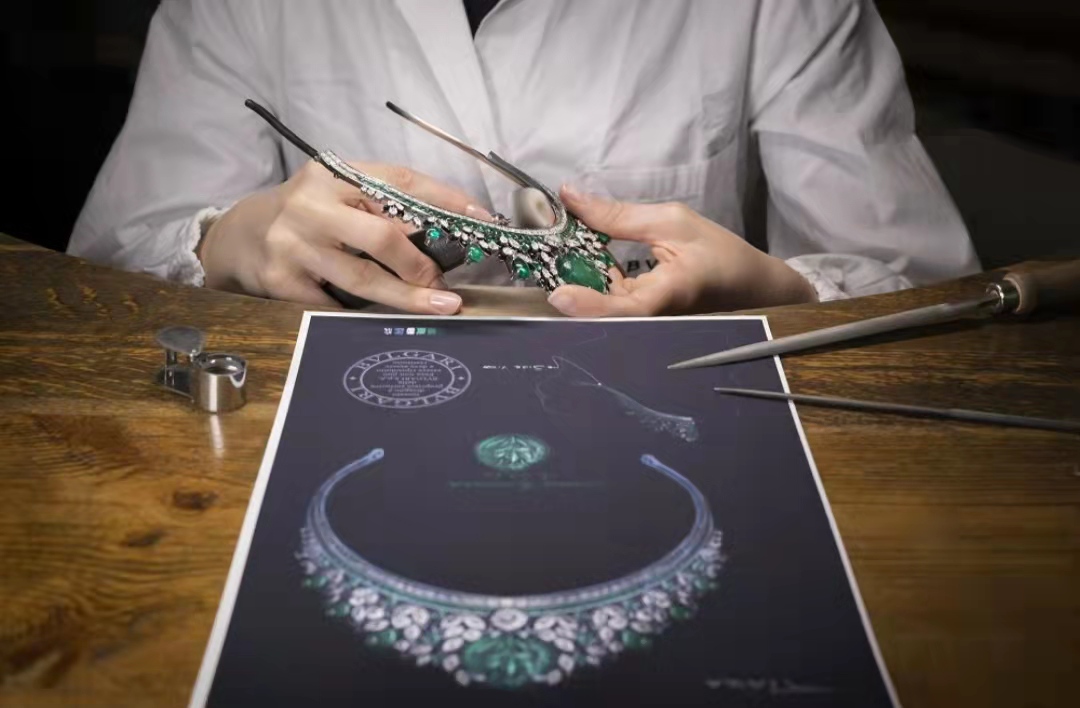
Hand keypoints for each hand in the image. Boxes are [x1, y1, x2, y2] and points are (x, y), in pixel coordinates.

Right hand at [198, 161, 489, 312]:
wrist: (238, 236)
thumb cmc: (306, 215)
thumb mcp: (337, 193)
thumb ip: (380, 204)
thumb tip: (448, 231)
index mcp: (333, 174)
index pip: (400, 181)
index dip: (445, 199)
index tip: (481, 219)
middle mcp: (312, 205)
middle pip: (380, 236)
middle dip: (420, 262)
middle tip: (445, 281)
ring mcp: (294, 245)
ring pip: (362, 278)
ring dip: (406, 297)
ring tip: (440, 305)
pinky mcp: (282, 282)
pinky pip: (334, 305)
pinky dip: (364, 314)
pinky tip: (387, 322)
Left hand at [547, 186, 816, 315]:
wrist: (747, 285)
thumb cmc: (718, 252)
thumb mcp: (672, 221)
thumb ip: (618, 215)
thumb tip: (570, 198)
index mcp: (670, 294)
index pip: (628, 309)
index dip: (592, 307)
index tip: (560, 296)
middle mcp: (654, 318)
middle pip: (604, 315)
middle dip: (570, 289)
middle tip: (542, 259)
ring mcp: (644, 322)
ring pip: (600, 311)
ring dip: (574, 283)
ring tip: (552, 254)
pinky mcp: (638, 321)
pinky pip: (606, 306)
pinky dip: (587, 284)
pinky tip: (574, 262)